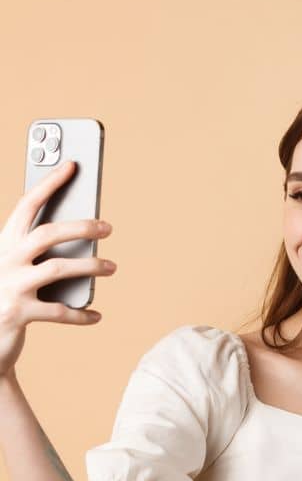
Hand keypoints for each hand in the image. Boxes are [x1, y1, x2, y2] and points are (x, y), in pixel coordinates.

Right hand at [0, 161, 116, 379]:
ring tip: (111, 266)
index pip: (27, 205)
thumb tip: (85, 230)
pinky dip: (81, 314)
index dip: (50, 183)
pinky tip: (96, 315)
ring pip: (58, 269)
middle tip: (109, 226)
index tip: (73, 165)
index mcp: (4, 242)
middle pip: (48, 234)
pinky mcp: (18, 313)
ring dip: (90, 266)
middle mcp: (5, 259)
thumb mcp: (17, 267)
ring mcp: (10, 286)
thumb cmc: (6, 294)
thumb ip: (41, 250)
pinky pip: (60, 311)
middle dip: (82, 226)